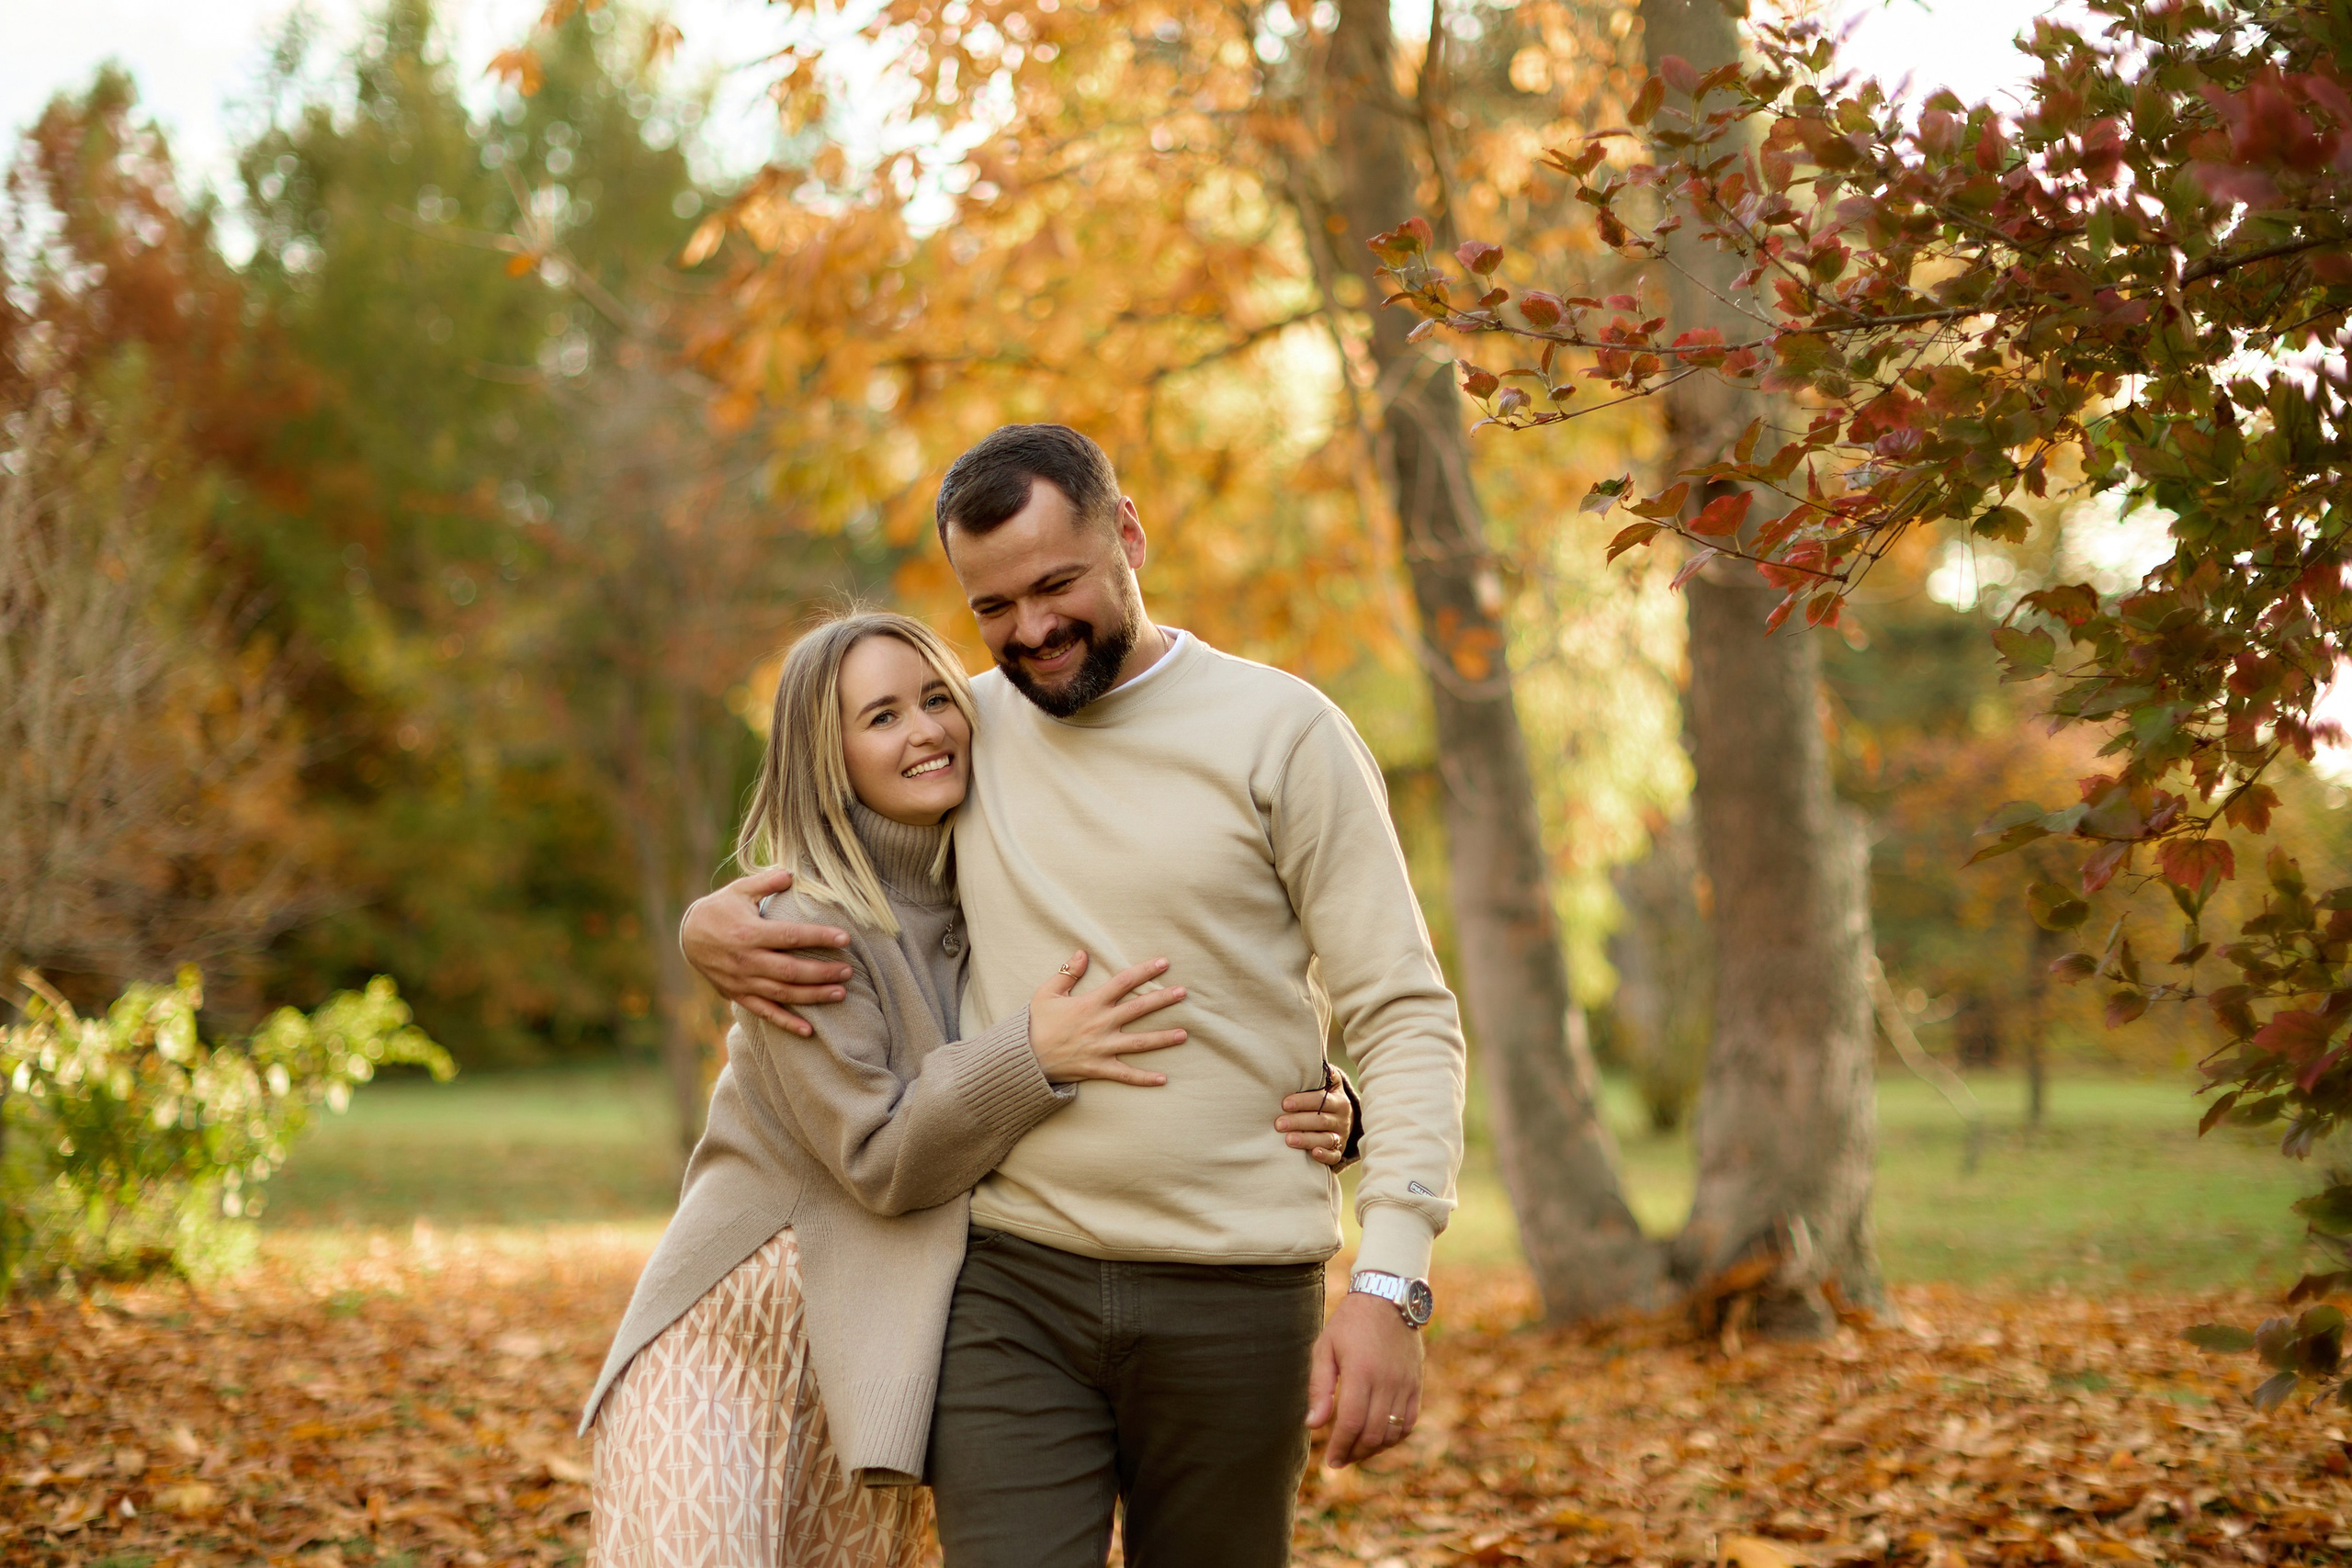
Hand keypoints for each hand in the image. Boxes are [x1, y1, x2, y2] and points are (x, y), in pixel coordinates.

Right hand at [680, 868, 855, 1037]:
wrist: (687, 936)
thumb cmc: (720, 909)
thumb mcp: (739, 890)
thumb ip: (766, 882)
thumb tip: (791, 873)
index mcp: (750, 933)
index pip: (791, 937)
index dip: (820, 937)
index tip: (845, 938)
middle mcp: (747, 960)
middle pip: (791, 970)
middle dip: (822, 972)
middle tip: (849, 971)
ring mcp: (743, 981)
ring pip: (783, 993)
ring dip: (813, 996)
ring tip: (840, 994)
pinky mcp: (738, 995)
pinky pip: (765, 1012)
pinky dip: (786, 1023)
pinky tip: (809, 1031)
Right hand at [1028, 951, 1187, 1085]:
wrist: (1023, 1058)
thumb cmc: (1035, 1024)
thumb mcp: (1047, 993)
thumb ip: (1067, 972)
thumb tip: (1083, 952)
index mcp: (1090, 1003)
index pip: (1123, 982)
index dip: (1144, 971)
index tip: (1164, 963)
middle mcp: (1101, 1024)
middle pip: (1138, 1009)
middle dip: (1163, 999)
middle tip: (1184, 993)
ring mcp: (1102, 1047)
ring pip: (1139, 1042)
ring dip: (1163, 1038)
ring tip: (1184, 1034)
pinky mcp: (1099, 1068)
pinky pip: (1125, 1075)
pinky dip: (1144, 1078)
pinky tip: (1164, 1079)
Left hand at [1277, 1078, 1353, 1167]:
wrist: (1341, 1119)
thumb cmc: (1323, 1098)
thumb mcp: (1326, 1085)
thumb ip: (1317, 1074)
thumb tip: (1299, 1055)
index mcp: (1337, 1099)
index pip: (1321, 1099)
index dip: (1303, 1101)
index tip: (1284, 1103)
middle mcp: (1341, 1117)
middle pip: (1321, 1119)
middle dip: (1298, 1121)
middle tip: (1278, 1124)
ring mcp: (1341, 1134)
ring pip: (1326, 1138)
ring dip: (1307, 1139)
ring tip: (1288, 1140)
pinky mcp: (1338, 1150)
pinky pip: (1334, 1154)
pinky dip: (1325, 1155)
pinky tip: (1313, 1153)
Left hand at [1305, 1290, 1422, 1468]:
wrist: (1388, 1298)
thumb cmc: (1349, 1323)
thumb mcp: (1325, 1348)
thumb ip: (1319, 1387)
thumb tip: (1313, 1425)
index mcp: (1361, 1372)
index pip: (1352, 1423)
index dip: (1341, 1446)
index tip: (1330, 1460)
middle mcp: (1386, 1381)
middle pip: (1373, 1433)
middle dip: (1354, 1453)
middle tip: (1340, 1460)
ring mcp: (1405, 1383)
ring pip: (1392, 1432)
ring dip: (1374, 1449)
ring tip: (1356, 1451)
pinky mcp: (1416, 1383)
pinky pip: (1409, 1421)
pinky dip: (1394, 1437)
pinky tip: (1379, 1440)